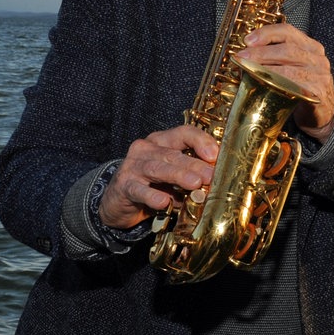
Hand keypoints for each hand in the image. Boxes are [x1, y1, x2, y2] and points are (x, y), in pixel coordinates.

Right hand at [100, 125, 218, 229]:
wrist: (118, 201)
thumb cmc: (152, 185)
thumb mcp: (174, 179)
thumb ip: (192, 177)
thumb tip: (215, 185)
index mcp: (162, 142)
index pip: (183, 133)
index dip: (201, 141)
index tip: (215, 155)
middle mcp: (146, 149)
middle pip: (172, 153)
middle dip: (194, 164)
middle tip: (210, 176)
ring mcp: (133, 166)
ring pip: (157, 168)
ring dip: (178, 175)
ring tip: (194, 183)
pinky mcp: (124, 186)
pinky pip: (139, 190)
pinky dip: (151, 195)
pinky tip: (163, 202)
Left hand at [238, 23, 333, 138]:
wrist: (322, 115)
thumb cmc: (301, 90)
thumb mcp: (292, 69)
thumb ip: (277, 58)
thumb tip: (246, 54)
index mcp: (311, 47)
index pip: (288, 32)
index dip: (266, 33)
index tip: (247, 40)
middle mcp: (318, 58)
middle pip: (287, 48)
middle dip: (261, 52)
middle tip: (242, 57)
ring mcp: (320, 75)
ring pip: (289, 67)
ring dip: (265, 67)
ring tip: (247, 69)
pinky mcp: (318, 92)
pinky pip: (294, 85)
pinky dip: (276, 82)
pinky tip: (263, 83)